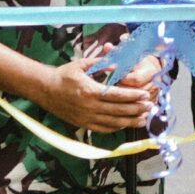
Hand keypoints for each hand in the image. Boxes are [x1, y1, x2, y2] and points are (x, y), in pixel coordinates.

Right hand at [30, 46, 155, 131]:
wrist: (44, 89)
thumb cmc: (64, 75)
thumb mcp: (82, 65)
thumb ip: (102, 64)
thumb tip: (119, 65)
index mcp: (90, 91)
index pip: (117, 95)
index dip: (133, 96)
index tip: (146, 95)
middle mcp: (89, 107)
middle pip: (118, 110)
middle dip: (136, 109)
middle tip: (150, 107)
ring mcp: (86, 118)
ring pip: (113, 123)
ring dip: (130, 122)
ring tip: (143, 119)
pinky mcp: (83, 124)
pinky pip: (103, 129)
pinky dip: (116, 128)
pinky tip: (126, 124)